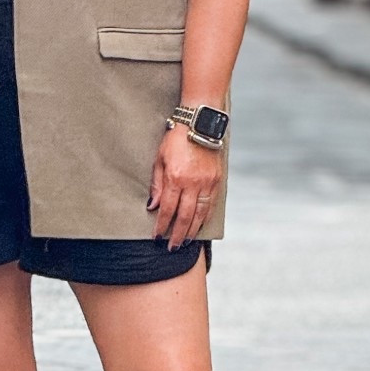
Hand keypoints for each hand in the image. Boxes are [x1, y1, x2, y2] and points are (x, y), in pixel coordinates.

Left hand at [148, 127, 222, 248]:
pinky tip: (199, 225)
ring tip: (185, 240)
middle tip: (172, 247)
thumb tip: (153, 207)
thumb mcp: (160, 159)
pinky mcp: (216, 180)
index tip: (157, 237)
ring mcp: (206, 183)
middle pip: (184, 217)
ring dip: (192, 230)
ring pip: (200, 214)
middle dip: (177, 234)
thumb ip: (157, 184)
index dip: (162, 226)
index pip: (167, 209)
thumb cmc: (175, 139)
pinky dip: (204, 218)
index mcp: (175, 177)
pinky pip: (210, 205)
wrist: (199, 123)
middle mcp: (192, 183)